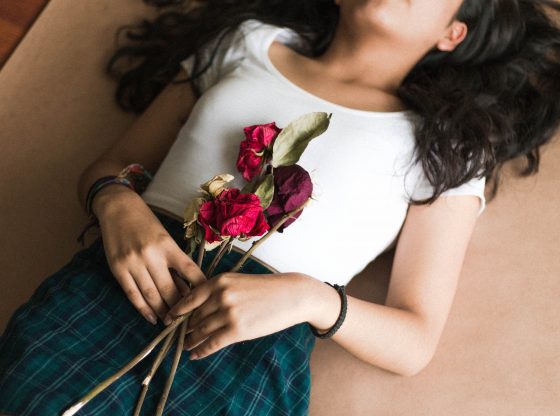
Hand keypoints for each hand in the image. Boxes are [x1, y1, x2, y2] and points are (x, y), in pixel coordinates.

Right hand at [94, 185, 206, 324]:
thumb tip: (187, 287)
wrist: (118, 208)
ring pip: (151, 295)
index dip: (199, 287)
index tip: (207, 301)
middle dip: (179, 307)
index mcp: (167, 245)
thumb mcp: (165, 237)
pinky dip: (143, 309)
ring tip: (171, 322)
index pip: (189, 270)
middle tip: (188, 320)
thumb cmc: (146, 223)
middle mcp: (151, 255)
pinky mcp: (118, 269)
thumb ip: (174, 261)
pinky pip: (132, 294)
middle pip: (169, 288)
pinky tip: (152, 318)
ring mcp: (133, 263)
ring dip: (162, 311)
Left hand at [163, 271, 308, 359]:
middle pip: (194, 316)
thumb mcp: (238, 282)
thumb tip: (197, 310)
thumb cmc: (266, 288)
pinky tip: (195, 355)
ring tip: (186, 346)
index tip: (168, 319)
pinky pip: (212, 343)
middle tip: (178, 336)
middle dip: (185, 328)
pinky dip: (201, 351)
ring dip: (191, 340)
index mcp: (219, 281)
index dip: (176, 311)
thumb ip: (217, 292)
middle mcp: (220, 295)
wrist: (291, 295)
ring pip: (200, 330)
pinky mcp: (237, 330)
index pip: (189, 298)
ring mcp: (228, 313)